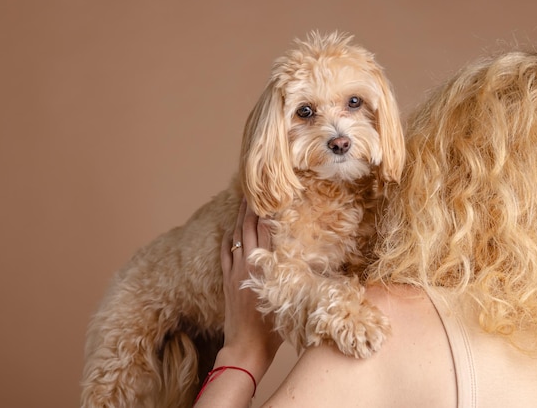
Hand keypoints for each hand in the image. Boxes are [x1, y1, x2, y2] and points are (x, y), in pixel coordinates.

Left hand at [218, 198, 282, 380]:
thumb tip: (312, 262)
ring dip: (240, 218)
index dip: (269, 212)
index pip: (268, 231)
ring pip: (236, 236)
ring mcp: (236, 270)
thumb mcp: (292, 299)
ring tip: (245, 200)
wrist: (246, 347)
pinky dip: (228, 238)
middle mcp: (251, 264)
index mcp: (269, 267)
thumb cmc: (274, 330)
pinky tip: (230, 230)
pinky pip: (225, 252)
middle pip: (250, 227)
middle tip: (256, 188)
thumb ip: (298, 278)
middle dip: (253, 207)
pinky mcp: (227, 279)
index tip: (273, 196)